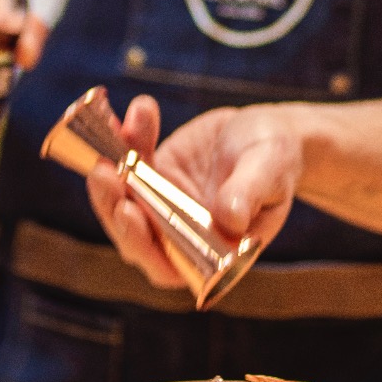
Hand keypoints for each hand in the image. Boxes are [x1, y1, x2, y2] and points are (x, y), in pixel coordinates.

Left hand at [86, 97, 302, 288]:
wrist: (271, 135)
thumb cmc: (278, 161)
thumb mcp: (270, 172)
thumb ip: (249, 194)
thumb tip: (228, 218)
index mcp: (211, 255)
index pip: (167, 267)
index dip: (142, 246)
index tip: (129, 212)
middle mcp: (180, 238)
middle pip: (134, 235)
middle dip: (113, 206)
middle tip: (104, 173)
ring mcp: (162, 207)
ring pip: (122, 199)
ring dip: (109, 170)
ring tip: (112, 132)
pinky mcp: (155, 175)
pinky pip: (130, 162)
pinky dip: (122, 139)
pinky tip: (125, 115)